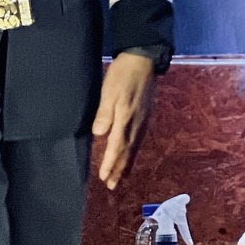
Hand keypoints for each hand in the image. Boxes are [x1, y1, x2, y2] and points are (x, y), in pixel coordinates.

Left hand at [93, 51, 157, 188]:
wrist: (144, 59)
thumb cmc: (123, 73)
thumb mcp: (109, 90)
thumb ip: (105, 113)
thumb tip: (99, 134)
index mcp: (125, 118)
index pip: (117, 146)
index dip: (110, 163)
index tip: (103, 177)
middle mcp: (136, 122)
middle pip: (127, 151)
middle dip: (119, 169)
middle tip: (112, 185)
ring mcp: (143, 119)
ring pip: (134, 147)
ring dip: (126, 163)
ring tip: (121, 176)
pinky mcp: (145, 115)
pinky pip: (139, 139)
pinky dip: (134, 151)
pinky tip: (131, 153)